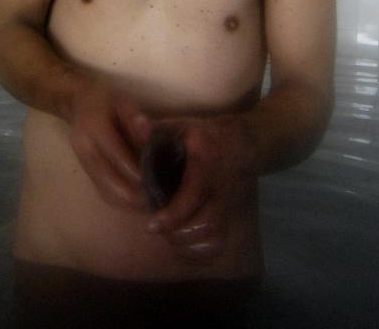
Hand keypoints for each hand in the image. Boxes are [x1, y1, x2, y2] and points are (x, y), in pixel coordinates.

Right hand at [66, 81, 151, 210]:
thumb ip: (136, 121)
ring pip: (105, 192)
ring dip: (128, 203)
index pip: (117, 155)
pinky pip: (103, 192)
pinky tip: (139, 203)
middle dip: (134, 195)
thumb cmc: (106, 101)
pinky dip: (122, 201)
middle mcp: (85, 149)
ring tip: (152, 205)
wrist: (77, 104)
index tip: (159, 182)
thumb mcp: (123, 102)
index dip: (138, 172)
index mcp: (94, 127)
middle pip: (109, 181)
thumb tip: (150, 141)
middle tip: (159, 200)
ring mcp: (83, 164)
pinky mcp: (86, 172)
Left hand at [146, 116, 257, 261]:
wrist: (240, 144)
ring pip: (213, 238)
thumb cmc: (202, 135)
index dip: (174, 214)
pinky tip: (180, 244)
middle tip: (157, 227)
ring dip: (186, 244)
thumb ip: (156, 129)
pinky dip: (198, 252)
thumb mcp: (180, 125)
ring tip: (167, 234)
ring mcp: (227, 204)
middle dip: (177, 233)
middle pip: (206, 223)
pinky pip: (218, 245)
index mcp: (207, 162)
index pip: (195, 193)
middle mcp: (221, 187)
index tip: (153, 224)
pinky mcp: (228, 217)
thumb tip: (137, 126)